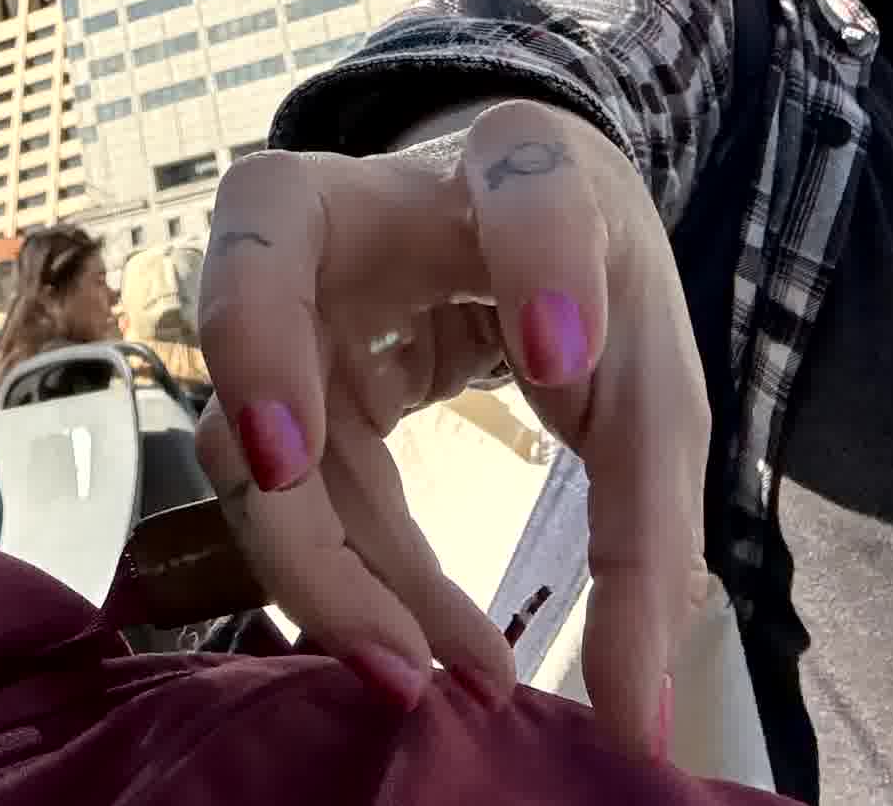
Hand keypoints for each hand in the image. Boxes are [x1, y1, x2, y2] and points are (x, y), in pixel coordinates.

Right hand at [194, 98, 707, 759]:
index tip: (564, 358)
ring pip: (244, 386)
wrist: (516, 234)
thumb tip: (638, 730)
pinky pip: (273, 475)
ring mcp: (296, 278)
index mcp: (518, 161)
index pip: (523, 178)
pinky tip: (414, 652)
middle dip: (259, 339)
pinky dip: (338, 574)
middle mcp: (373, 196)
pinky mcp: (272, 360)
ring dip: (312, 542)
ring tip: (415, 671)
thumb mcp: (648, 392)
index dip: (538, 257)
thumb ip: (647, 541)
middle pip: (265, 224)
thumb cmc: (585, 292)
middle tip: (287, 464)